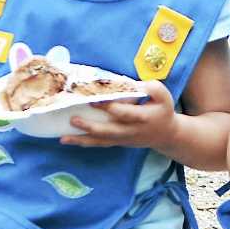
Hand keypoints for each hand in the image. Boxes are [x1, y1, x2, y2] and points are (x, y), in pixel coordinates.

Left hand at [61, 81, 178, 150]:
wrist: (165, 135)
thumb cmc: (162, 110)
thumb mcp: (163, 95)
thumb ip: (151, 88)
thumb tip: (132, 85)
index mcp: (143, 118)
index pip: (124, 113)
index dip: (110, 107)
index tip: (96, 100)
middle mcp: (131, 131)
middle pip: (109, 130)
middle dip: (91, 126)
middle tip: (74, 119)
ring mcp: (122, 139)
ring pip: (101, 141)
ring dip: (82, 139)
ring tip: (64, 137)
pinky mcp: (117, 142)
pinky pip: (99, 144)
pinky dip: (83, 143)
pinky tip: (67, 140)